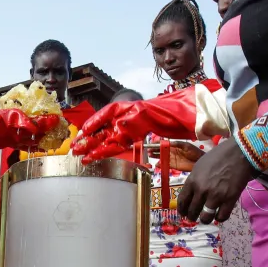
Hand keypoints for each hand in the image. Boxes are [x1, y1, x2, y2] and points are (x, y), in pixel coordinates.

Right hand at [73, 89, 201, 163]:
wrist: (192, 117)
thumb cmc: (173, 110)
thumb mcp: (153, 113)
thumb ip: (134, 121)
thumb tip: (118, 129)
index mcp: (129, 108)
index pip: (107, 114)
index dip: (94, 123)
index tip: (83, 132)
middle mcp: (128, 118)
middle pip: (105, 129)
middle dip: (90, 139)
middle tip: (75, 149)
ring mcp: (132, 129)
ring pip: (110, 140)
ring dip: (96, 149)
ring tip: (82, 158)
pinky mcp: (137, 139)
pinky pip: (120, 146)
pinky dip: (109, 152)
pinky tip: (98, 158)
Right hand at [149, 141, 204, 171]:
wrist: (200, 161)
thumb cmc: (195, 152)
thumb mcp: (186, 146)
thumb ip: (177, 144)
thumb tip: (168, 142)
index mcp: (175, 145)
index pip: (164, 144)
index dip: (158, 143)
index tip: (151, 143)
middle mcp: (172, 152)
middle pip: (161, 150)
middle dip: (154, 150)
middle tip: (148, 150)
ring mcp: (172, 159)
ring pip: (162, 157)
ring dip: (156, 156)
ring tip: (150, 155)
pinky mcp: (174, 166)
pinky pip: (165, 164)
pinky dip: (161, 164)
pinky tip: (157, 164)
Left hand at [178, 139, 255, 223]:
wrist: (239, 153)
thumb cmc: (218, 156)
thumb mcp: (199, 166)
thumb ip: (194, 180)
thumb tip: (191, 194)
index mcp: (192, 181)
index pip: (182, 201)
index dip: (182, 210)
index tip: (184, 213)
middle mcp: (201, 190)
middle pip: (192, 211)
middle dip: (192, 216)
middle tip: (195, 217)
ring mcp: (216, 196)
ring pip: (205, 218)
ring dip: (205, 219)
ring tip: (207, 217)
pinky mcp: (230, 199)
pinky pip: (222, 216)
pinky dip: (219, 218)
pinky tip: (219, 215)